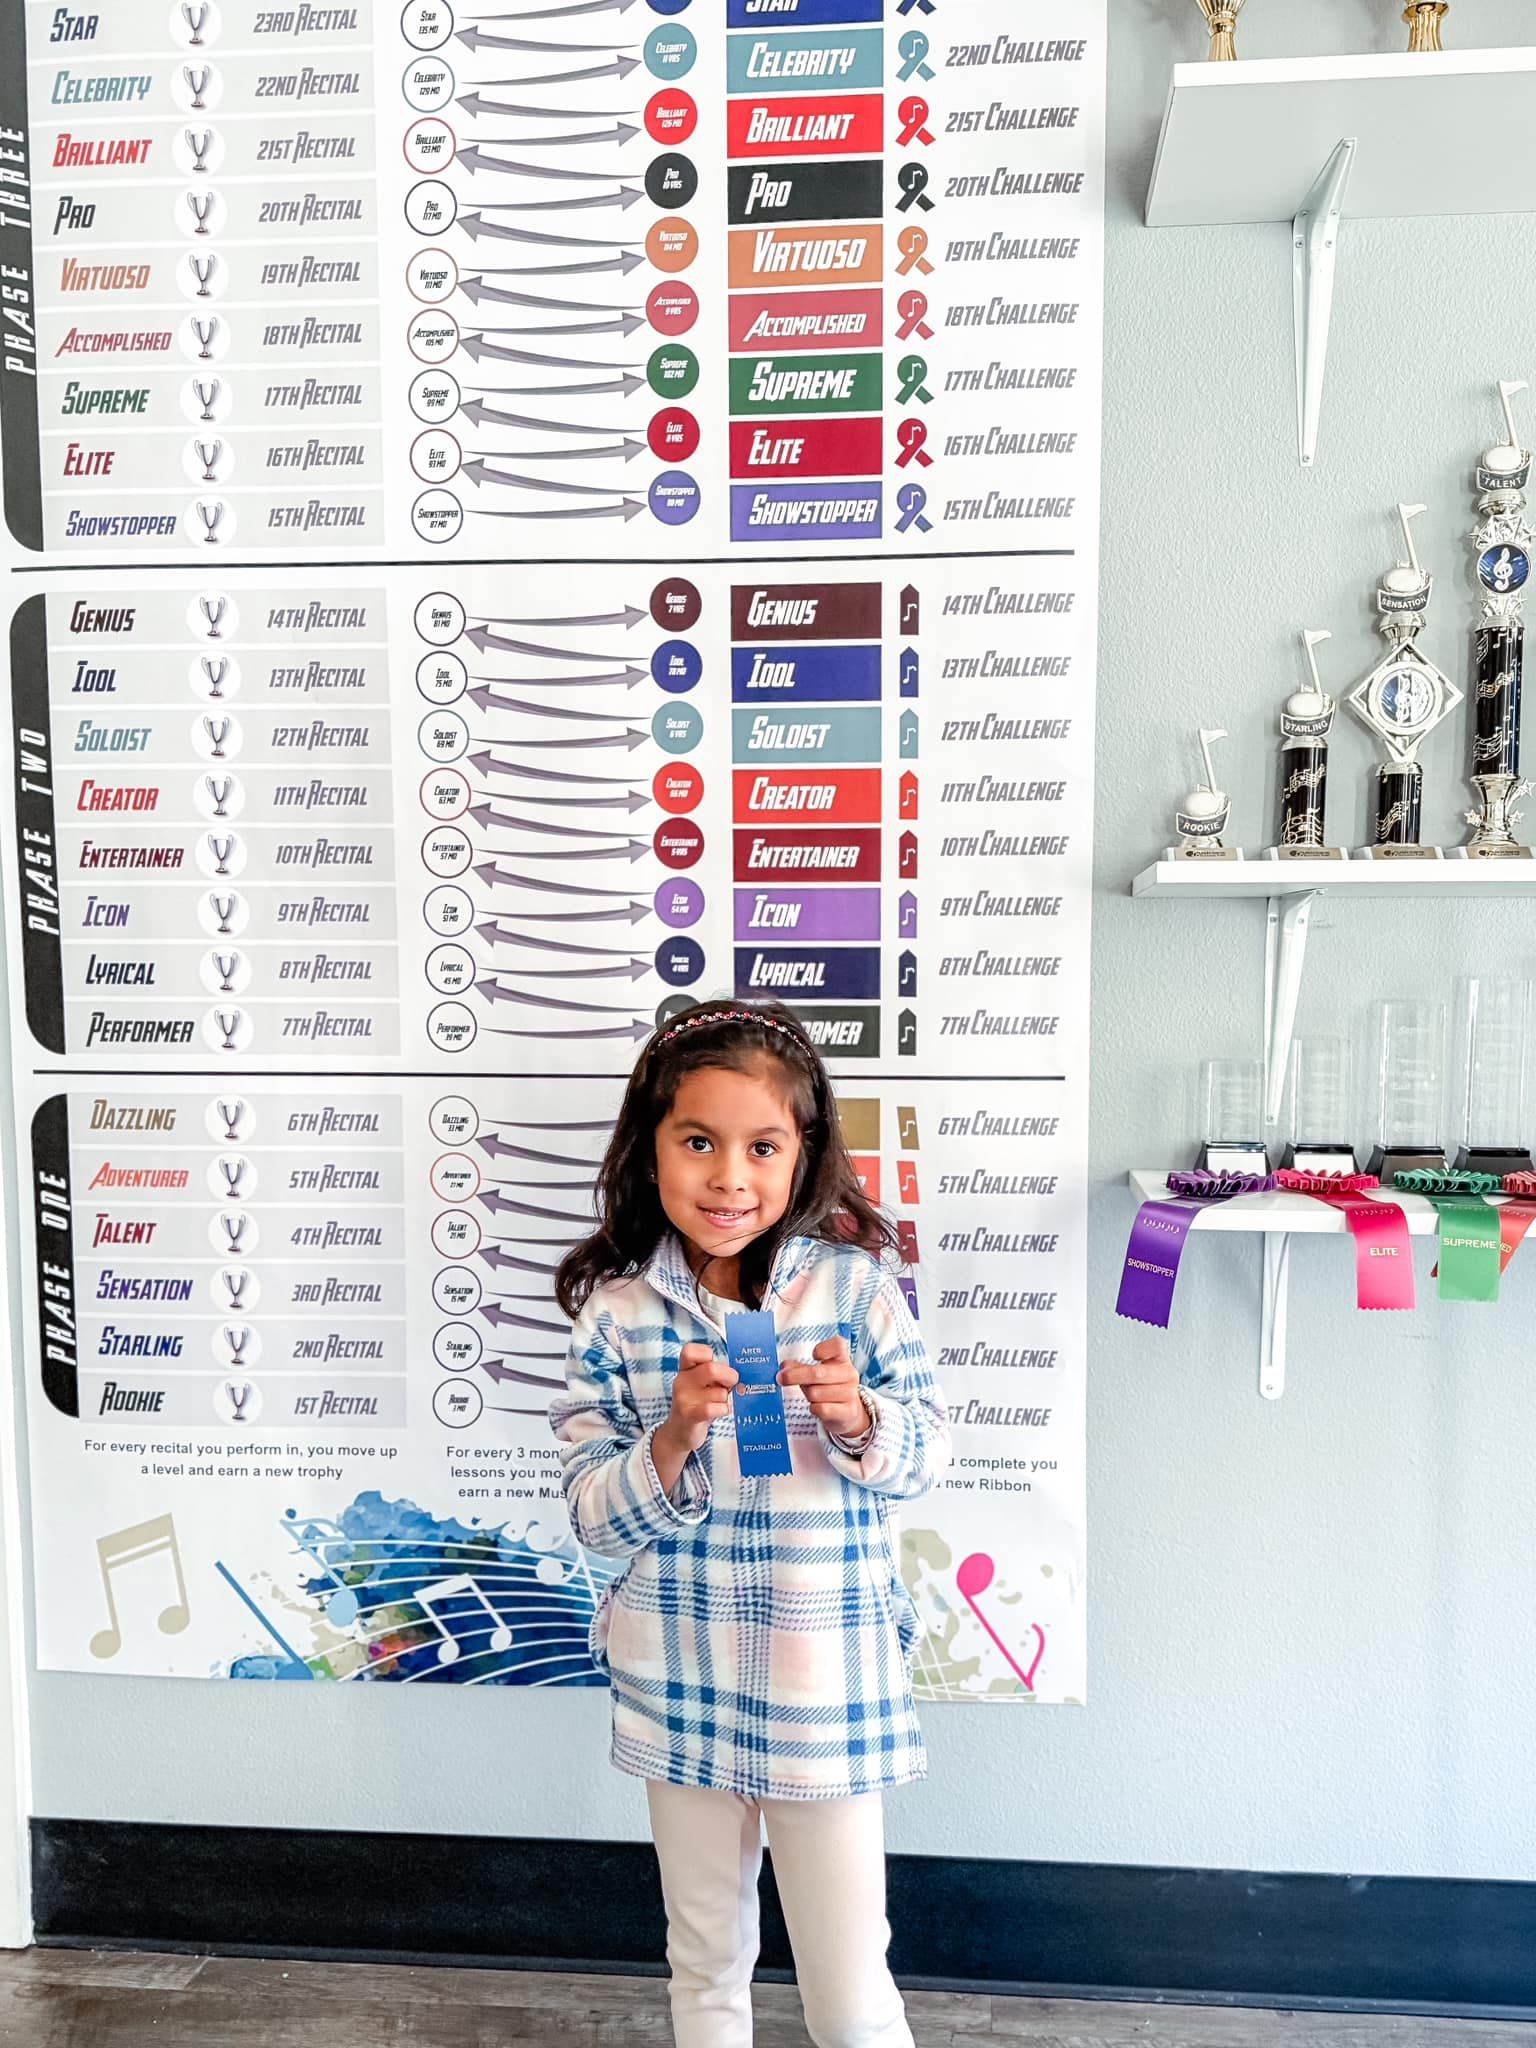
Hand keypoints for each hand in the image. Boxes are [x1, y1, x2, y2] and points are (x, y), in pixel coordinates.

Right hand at [658, 1342, 737, 1461]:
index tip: (714, 1362)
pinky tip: (722, 1411)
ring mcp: (684, 1399)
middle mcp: (682, 1381)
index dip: (706, 1353)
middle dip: (729, 1376)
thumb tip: (738, 1373)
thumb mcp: (701, 1385)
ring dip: (725, 1399)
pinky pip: (712, 1408)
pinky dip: (723, 1409)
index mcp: (685, 1370)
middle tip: (732, 1384)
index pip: (690, 1350)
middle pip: (711, 1369)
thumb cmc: (697, 1405)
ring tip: (719, 1404)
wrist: (678, 1433)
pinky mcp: (689, 1416)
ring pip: (718, 1392)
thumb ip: (715, 1375)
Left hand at [779, 1338, 868, 1442]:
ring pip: (816, 1393)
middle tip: (780, 1378)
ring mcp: (850, 1393)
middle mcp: (849, 1374)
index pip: (838, 1345)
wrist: (847, 1413)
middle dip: (795, 1376)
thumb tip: (784, 1367)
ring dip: (807, 1394)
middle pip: (819, 1372)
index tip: (813, 1356)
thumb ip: (799, 1368)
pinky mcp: (849, 1412)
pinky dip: (813, 1408)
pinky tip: (815, 1407)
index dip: (824, 1348)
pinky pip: (822, 1409)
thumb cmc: (828, 1387)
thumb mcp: (815, 1374)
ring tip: (811, 1395)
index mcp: (842, 1360)